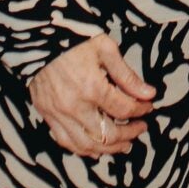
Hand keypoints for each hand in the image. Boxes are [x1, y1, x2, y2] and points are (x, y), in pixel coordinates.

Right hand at [29, 34, 156, 158]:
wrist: (40, 38)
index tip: (148, 106)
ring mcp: (57, 114)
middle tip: (140, 129)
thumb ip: (127, 76)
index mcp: (92, 87)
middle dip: (129, 135)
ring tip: (123, 145)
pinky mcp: (46, 115)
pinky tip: (95, 147)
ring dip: (108, 149)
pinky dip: (82, 148)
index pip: (124, 109)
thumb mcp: (106, 49)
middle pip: (107, 134)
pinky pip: (65, 141)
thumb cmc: (75, 40)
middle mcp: (74, 106)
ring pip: (86, 145)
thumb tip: (148, 93)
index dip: (141, 110)